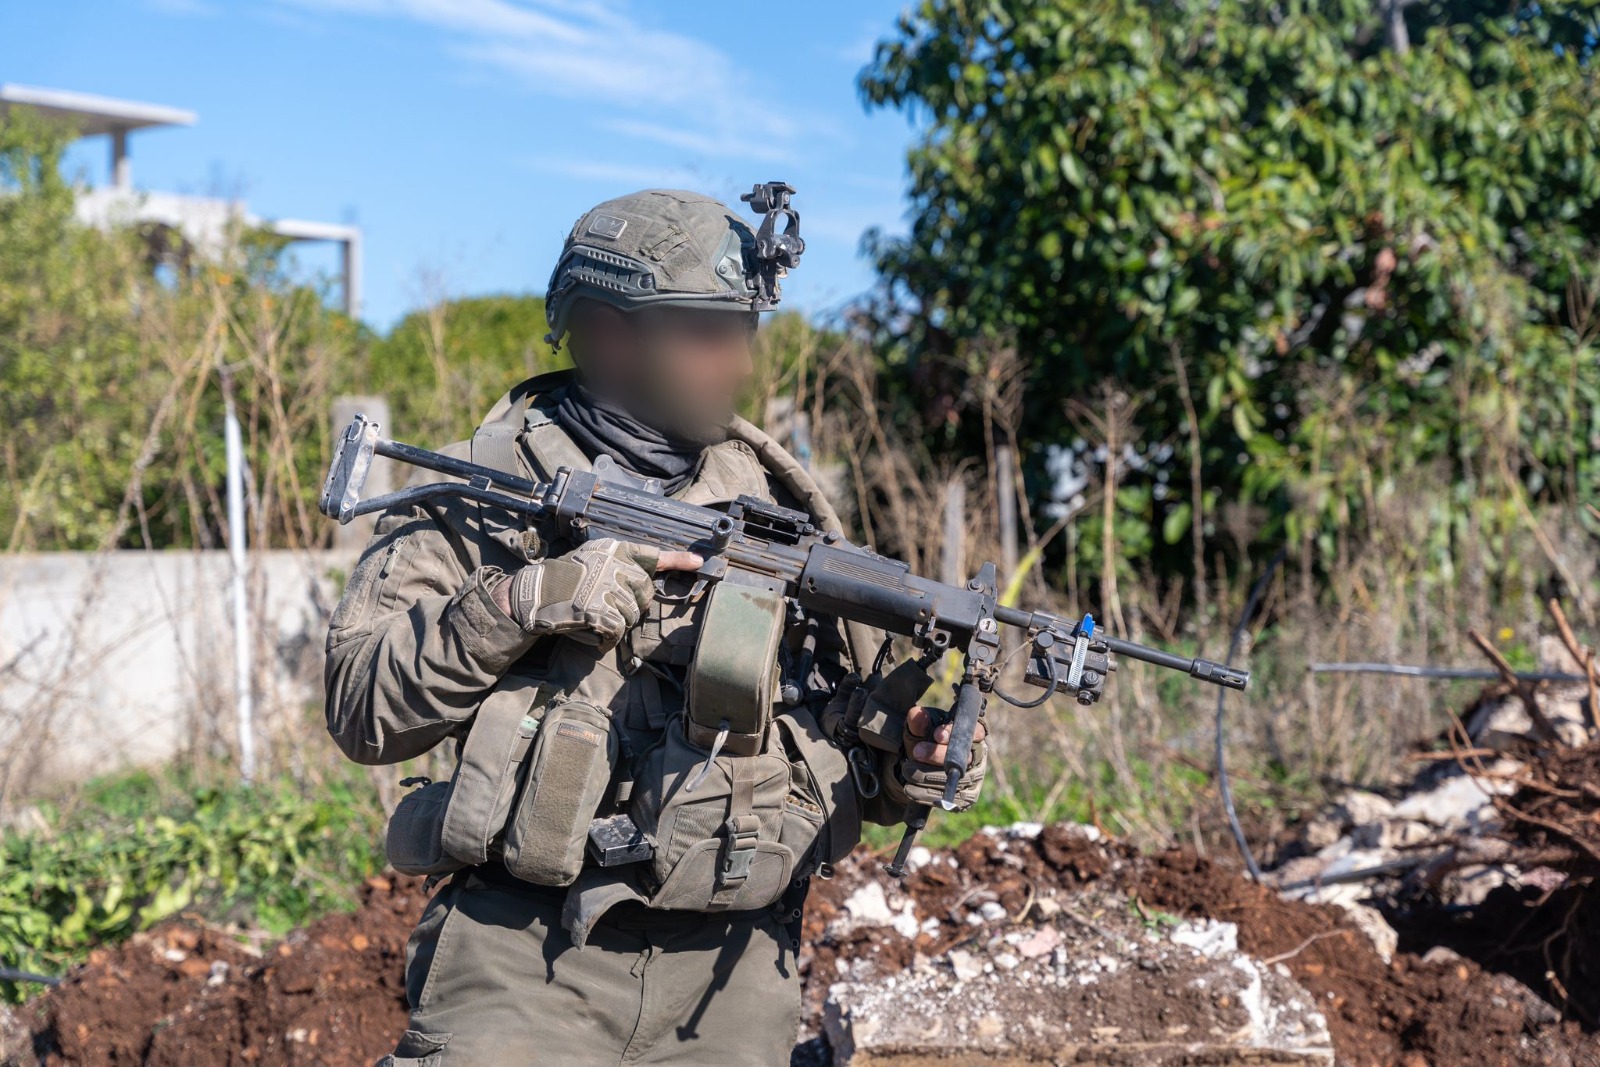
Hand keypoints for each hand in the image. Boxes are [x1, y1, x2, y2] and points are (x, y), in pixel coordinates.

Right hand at [494, 539, 701, 647]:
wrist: (534, 594)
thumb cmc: (562, 578)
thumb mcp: (591, 559)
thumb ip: (618, 564)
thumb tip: (646, 576)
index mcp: (613, 550)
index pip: (652, 554)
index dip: (678, 560)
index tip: (699, 561)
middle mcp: (613, 566)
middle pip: (644, 592)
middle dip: (632, 604)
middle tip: (606, 604)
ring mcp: (607, 588)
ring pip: (631, 614)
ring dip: (616, 621)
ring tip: (591, 613)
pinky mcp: (600, 611)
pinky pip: (616, 630)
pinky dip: (604, 636)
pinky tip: (588, 627)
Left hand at [891, 704, 989, 810]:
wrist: (919, 767)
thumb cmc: (925, 741)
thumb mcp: (920, 730)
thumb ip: (919, 723)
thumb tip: (916, 714)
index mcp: (972, 734)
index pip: (975, 732)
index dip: (957, 734)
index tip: (937, 735)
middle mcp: (978, 756)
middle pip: (964, 758)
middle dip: (938, 755)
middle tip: (916, 751)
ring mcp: (975, 778)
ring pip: (958, 780)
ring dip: (929, 776)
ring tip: (907, 770)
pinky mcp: (967, 797)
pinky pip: (951, 799)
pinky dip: (928, 794)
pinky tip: (911, 789)